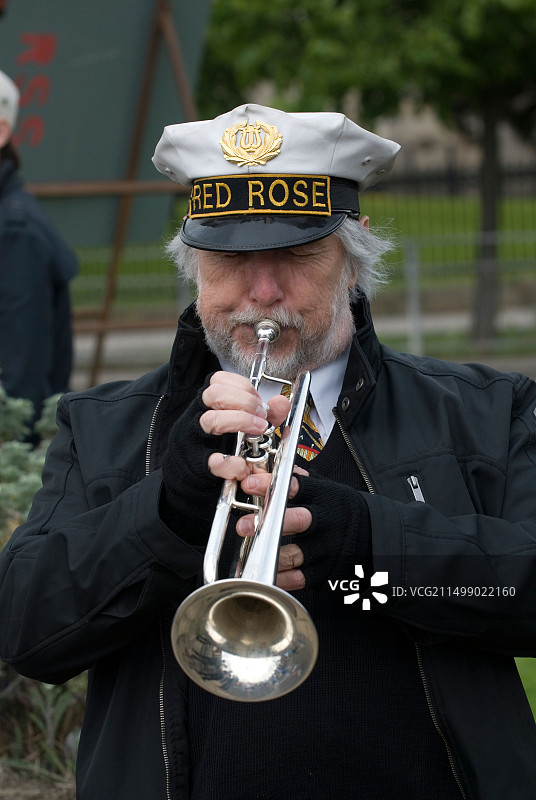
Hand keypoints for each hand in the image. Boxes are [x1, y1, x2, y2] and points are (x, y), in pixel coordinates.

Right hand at [201, 371, 288, 482]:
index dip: (243, 388)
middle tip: (262, 416)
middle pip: (213, 394)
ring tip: (259, 431)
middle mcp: (199, 416)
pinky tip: (243, 465)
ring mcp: (196, 439)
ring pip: (210, 420)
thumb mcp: (250, 425)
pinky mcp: (198, 464)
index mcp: (210, 404)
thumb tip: (282, 402)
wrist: (206, 475)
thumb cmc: (227, 445)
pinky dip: (231, 463)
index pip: (219, 380)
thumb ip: (268, 414)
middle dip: (244, 402)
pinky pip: (212, 460)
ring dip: (240, 423)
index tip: (259, 401)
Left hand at [238, 472, 371, 591]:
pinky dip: (280, 577)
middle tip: (243, 525)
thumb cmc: (343, 509)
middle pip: (297, 521)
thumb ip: (297, 479)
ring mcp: (327, 548)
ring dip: (268, 555)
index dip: (271, 485)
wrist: (375, 535)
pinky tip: (265, 572)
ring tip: (249, 553)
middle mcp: (326, 521)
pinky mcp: (326, 571)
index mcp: (325, 496)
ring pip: (294, 554)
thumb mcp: (326, 487)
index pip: (296, 487)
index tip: (249, 484)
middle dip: (268, 523)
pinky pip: (298, 578)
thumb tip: (267, 469)